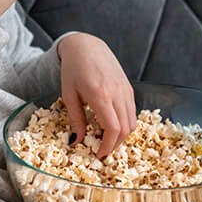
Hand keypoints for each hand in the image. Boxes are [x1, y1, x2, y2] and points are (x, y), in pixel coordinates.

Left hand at [58, 33, 135, 158]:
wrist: (86, 46)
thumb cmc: (73, 69)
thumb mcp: (69, 95)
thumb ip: (76, 120)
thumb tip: (76, 142)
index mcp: (100, 95)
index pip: (113, 129)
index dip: (108, 147)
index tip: (99, 155)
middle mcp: (117, 93)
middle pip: (125, 129)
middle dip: (115, 145)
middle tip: (102, 151)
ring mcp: (125, 90)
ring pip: (132, 122)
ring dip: (121, 136)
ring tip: (106, 139)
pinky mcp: (128, 88)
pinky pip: (132, 112)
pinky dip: (125, 123)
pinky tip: (111, 124)